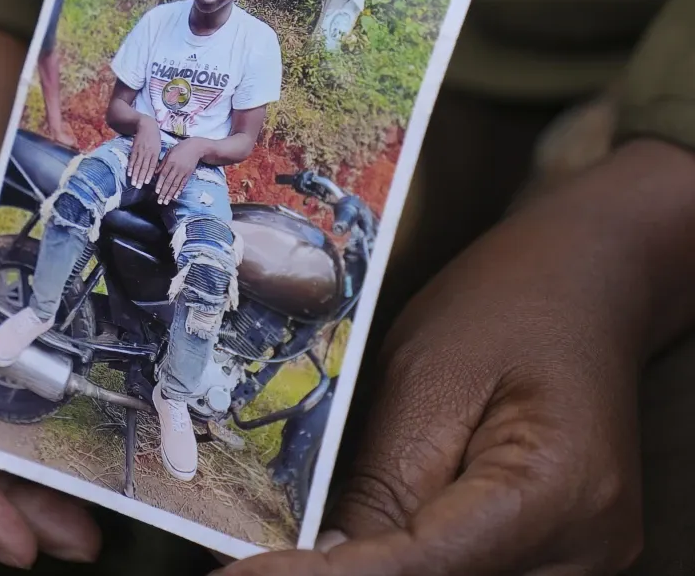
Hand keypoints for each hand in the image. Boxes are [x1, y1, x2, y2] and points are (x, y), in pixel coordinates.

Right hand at [129, 117, 161, 187]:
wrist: (146, 125)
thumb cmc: (154, 138)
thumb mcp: (158, 147)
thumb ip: (156, 158)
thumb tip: (155, 170)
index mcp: (155, 152)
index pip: (151, 166)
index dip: (148, 175)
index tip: (146, 183)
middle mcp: (147, 152)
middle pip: (143, 167)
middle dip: (140, 178)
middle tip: (138, 187)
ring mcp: (140, 151)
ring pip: (137, 165)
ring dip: (134, 175)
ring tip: (133, 183)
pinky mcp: (134, 149)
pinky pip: (131, 159)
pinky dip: (130, 167)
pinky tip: (128, 173)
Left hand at [155, 138, 206, 204]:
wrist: (196, 147)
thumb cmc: (180, 149)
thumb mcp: (169, 153)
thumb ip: (162, 163)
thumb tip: (155, 173)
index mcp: (170, 161)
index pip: (163, 175)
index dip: (159, 184)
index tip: (156, 192)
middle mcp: (177, 168)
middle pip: (169, 182)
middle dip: (164, 193)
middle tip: (159, 201)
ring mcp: (183, 171)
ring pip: (176, 185)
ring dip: (170, 194)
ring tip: (166, 202)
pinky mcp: (189, 174)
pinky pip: (183, 184)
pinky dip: (179, 191)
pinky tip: (175, 197)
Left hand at [220, 140, 694, 575]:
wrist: (584, 284)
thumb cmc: (504, 306)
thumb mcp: (425, 375)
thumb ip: (382, 481)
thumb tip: (327, 563)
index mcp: (558, 490)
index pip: (424, 566)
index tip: (244, 575)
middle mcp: (587, 547)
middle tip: (265, 563)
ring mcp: (584, 559)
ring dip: (381, 574)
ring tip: (301, 554)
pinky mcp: (563, 556)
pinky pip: (476, 574)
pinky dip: (414, 567)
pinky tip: (359, 549)